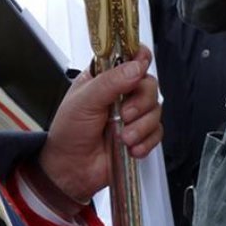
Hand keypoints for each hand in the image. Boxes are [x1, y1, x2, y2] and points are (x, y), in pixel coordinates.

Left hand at [38, 46, 161, 201]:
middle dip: (141, 102)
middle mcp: (121, 93)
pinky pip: (157, 133)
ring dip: (141, 126)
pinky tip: (130, 147)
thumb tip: (135, 67)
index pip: (130, 57)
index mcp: (105, 77)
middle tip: (125, 114)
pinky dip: (146, 141)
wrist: (69, 168)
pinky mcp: (140, 135)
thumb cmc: (68, 131)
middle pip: (149, 84)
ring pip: (156, 110)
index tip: (140, 67)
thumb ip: (110, 81)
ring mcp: (132, 115)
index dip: (139, 58)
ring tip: (123, 136)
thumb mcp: (84, 100)